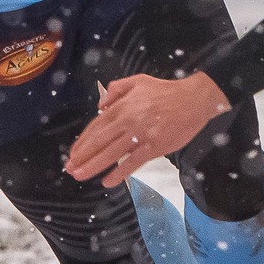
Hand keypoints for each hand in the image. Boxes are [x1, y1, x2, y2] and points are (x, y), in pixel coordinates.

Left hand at [66, 73, 231, 187]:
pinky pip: (133, 162)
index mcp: (122, 106)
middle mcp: (128, 121)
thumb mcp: (138, 81)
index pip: (96, 126)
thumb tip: (101, 105)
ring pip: (111, 153)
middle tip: (70, 169)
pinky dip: (119, 173)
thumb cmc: (166, 91)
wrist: (193, 99)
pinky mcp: (154, 146)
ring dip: (93, 166)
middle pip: (99, 142)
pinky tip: (108, 181)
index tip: (73, 154)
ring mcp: (141, 134)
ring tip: (81, 175)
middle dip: (82, 157)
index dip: (82, 142)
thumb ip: (116, 90)